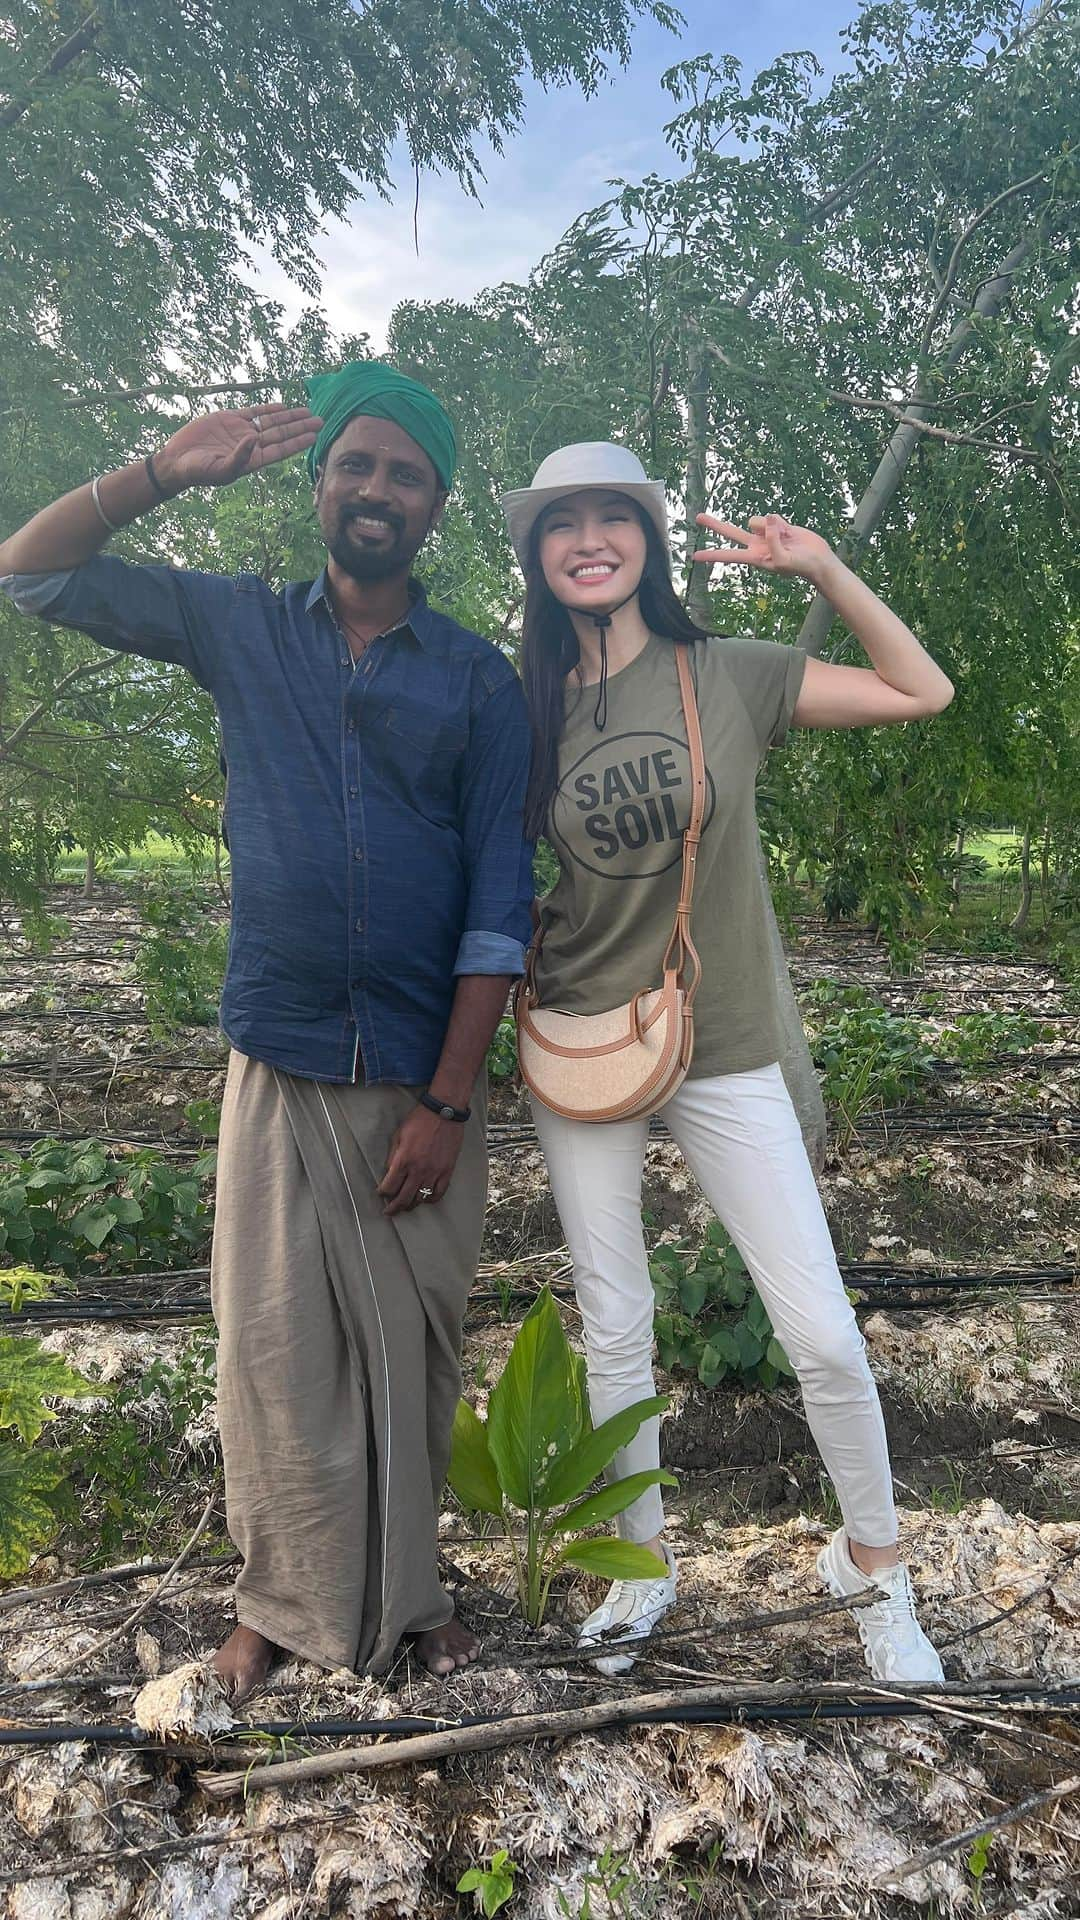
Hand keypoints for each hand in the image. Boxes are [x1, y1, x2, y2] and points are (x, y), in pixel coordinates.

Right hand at [152, 403, 322, 492]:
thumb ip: (239, 458)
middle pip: (281, 434)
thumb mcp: (220, 470)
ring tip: (308, 411)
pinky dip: (268, 409)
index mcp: (252, 460)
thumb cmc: (198, 472)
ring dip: (289, 417)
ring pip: (271, 422)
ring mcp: (241, 431)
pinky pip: (253, 412)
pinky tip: (282, 406)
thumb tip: (255, 440)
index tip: (315, 435)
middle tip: (321, 420)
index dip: (298, 442)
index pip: (281, 449)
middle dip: (301, 427)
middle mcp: (251, 445)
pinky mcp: (229, 419)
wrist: (176, 460)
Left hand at [377, 1105, 464, 1216]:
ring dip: (411, 1205)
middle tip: (389, 1212)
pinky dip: (430, 1200)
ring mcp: (434, 1172)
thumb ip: (393, 1156)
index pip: (389, 1187)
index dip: (383, 1193)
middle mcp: (418, 1169)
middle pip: (404, 1198)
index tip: (381, 1193)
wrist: (443, 1113)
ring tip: (406, 1206)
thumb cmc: (419, 1121)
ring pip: (421, 1199)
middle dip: (394, 1208)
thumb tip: (389, 1172)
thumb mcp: (398, 1135)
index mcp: (403, 1160)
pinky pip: (439, 1193)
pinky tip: (425, 1199)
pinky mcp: (447, 1171)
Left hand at [693, 512, 835, 587]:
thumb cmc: (800, 566)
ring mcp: (765, 533)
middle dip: (714, 525)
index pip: (728, 556)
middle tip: (697, 517)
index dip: (712, 555)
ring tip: (785, 538)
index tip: (695, 556)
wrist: (817, 558)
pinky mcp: (775, 524)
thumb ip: (771, 541)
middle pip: (730, 532)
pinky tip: (789, 533)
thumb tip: (766, 520)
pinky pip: (773, 516)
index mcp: (754, 557)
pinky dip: (782, 523)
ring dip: (772, 527)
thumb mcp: (782, 560)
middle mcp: (755, 545)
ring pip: (757, 520)